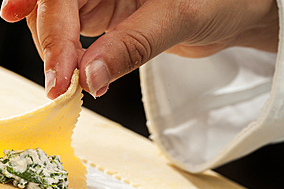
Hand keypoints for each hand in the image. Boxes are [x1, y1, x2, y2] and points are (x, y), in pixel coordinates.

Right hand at [0, 0, 277, 98]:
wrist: (233, 9)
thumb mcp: (177, 18)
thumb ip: (131, 46)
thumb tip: (89, 78)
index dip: (54, 33)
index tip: (59, 76)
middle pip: (50, 8)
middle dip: (50, 47)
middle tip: (59, 86)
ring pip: (56, 24)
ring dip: (57, 56)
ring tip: (67, 83)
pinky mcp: (102, 18)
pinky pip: (74, 37)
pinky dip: (69, 59)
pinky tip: (71, 73)